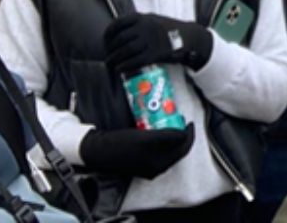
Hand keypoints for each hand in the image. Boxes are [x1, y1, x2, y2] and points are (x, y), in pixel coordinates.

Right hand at [79, 124, 193, 178]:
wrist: (97, 150)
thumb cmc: (121, 145)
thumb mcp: (147, 139)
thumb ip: (168, 137)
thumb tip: (183, 133)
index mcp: (159, 165)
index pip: (182, 149)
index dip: (188, 134)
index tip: (189, 121)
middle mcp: (155, 168)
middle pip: (176, 150)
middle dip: (180, 134)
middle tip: (180, 119)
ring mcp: (147, 164)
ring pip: (167, 148)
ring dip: (171, 135)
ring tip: (170, 121)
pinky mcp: (139, 159)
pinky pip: (157, 148)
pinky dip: (161, 138)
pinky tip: (157, 127)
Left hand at [103, 13, 212, 73]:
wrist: (189, 37)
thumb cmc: (169, 28)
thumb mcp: (153, 19)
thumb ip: (138, 23)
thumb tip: (118, 33)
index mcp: (142, 17)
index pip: (117, 24)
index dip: (108, 34)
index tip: (106, 41)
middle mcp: (145, 27)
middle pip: (120, 39)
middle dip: (110, 49)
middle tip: (107, 56)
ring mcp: (150, 40)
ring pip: (125, 51)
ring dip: (114, 59)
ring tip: (110, 64)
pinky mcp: (154, 54)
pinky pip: (134, 61)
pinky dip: (124, 66)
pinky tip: (119, 69)